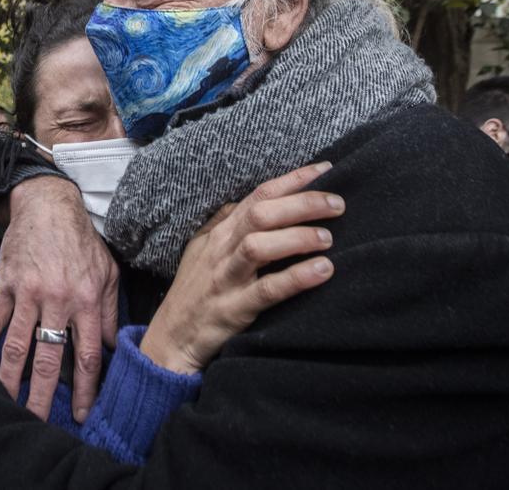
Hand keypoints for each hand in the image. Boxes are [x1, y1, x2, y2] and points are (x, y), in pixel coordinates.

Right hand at [0, 175, 119, 422]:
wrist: (48, 205)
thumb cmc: (82, 240)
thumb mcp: (107, 272)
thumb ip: (111, 311)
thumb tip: (114, 347)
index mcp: (88, 301)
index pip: (88, 355)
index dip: (84, 388)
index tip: (80, 413)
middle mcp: (58, 301)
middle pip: (49, 359)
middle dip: (43, 396)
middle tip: (37, 423)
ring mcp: (29, 293)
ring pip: (17, 345)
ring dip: (9, 379)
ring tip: (5, 403)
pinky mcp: (6, 284)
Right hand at [140, 162, 341, 373]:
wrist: (171, 338)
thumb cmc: (192, 292)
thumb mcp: (201, 250)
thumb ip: (223, 223)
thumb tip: (247, 200)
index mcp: (220, 233)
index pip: (258, 196)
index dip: (293, 180)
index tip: (326, 170)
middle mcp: (222, 250)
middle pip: (261, 214)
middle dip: (302, 203)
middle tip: (337, 204)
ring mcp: (226, 279)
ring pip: (259, 246)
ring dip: (297, 237)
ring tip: (328, 238)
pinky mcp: (233, 309)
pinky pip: (266, 290)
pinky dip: (296, 278)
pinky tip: (322, 270)